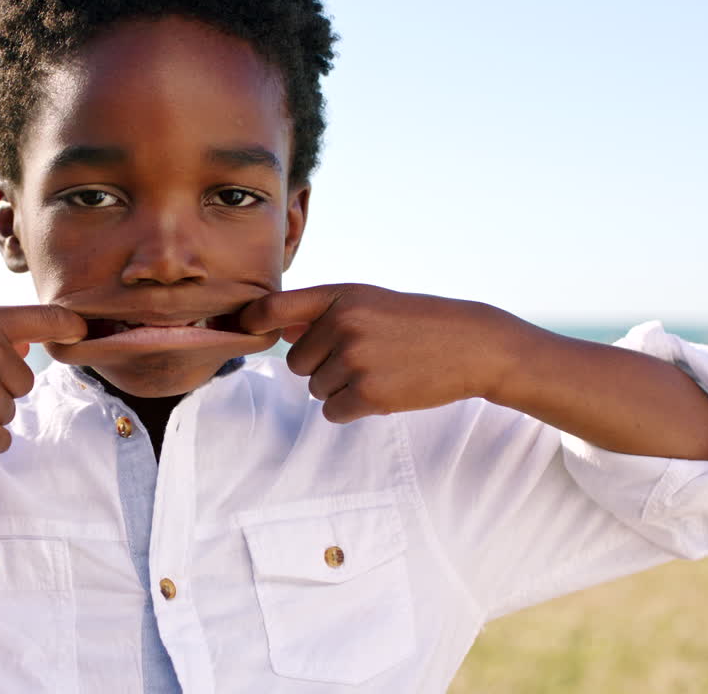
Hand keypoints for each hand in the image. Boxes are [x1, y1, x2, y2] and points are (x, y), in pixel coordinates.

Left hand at [239, 284, 519, 422]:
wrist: (470, 345)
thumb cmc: (416, 323)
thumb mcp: (370, 301)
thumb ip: (323, 312)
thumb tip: (275, 327)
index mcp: (341, 296)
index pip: (275, 307)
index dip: (250, 320)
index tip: (237, 327)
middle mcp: (343, 323)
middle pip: (297, 363)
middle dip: (322, 366)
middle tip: (364, 357)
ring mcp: (355, 359)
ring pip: (316, 389)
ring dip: (341, 388)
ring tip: (380, 370)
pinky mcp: (368, 393)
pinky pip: (333, 411)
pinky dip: (352, 408)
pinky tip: (382, 391)